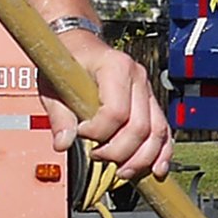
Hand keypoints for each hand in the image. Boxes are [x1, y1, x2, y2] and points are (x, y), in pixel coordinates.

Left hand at [53, 27, 172, 181]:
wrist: (80, 45)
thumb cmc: (67, 61)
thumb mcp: (53, 84)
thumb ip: (59, 116)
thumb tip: (63, 143)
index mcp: (115, 66)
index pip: (116, 112)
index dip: (97, 132)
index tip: (80, 133)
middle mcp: (137, 77)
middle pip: (140, 127)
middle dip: (119, 151)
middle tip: (97, 156)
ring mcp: (147, 90)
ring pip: (157, 132)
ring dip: (141, 159)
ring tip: (121, 172)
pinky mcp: (151, 103)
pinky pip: (164, 131)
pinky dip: (161, 153)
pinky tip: (156, 169)